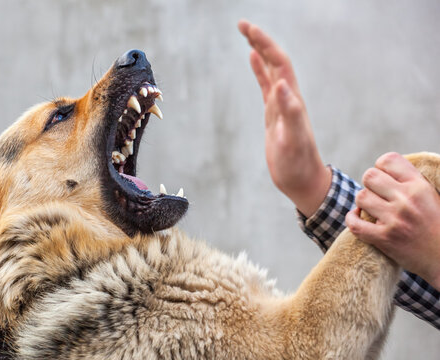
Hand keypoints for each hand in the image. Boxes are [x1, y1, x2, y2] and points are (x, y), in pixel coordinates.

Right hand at [238, 20, 330, 216]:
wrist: (302, 180)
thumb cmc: (298, 164)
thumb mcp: (293, 140)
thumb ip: (290, 112)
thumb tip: (281, 83)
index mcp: (292, 99)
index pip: (279, 63)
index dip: (265, 44)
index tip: (248, 29)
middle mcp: (288, 97)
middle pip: (274, 61)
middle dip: (260, 40)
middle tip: (242, 24)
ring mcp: (280, 105)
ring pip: (270, 70)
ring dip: (260, 51)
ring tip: (247, 35)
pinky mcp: (274, 114)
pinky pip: (265, 86)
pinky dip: (259, 71)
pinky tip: (253, 61)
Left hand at [346, 152, 439, 289]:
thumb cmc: (437, 225)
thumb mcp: (432, 196)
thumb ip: (411, 182)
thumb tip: (385, 168)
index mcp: (420, 186)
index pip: (388, 160)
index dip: (381, 167)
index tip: (384, 178)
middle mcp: (407, 199)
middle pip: (369, 176)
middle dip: (369, 184)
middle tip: (376, 195)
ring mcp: (395, 219)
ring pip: (361, 197)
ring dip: (362, 202)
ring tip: (371, 208)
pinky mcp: (385, 238)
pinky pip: (355, 224)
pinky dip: (351, 219)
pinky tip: (357, 218)